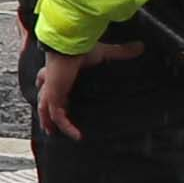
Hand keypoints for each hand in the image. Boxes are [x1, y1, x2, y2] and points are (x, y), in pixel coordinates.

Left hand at [29, 41, 143, 139]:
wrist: (70, 48)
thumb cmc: (82, 48)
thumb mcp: (103, 53)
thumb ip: (121, 52)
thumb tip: (140, 46)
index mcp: (58, 70)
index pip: (49, 80)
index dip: (51, 89)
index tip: (61, 99)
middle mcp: (51, 81)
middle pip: (43, 97)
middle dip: (44, 109)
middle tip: (49, 122)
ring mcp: (51, 90)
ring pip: (45, 109)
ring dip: (48, 121)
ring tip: (54, 132)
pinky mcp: (54, 97)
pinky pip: (58, 117)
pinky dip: (66, 127)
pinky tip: (77, 136)